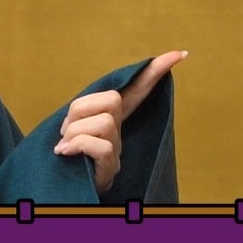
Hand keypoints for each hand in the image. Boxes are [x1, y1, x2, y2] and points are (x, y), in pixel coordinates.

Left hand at [54, 50, 187, 193]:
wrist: (63, 189)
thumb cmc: (66, 156)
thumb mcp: (69, 129)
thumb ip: (76, 119)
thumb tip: (67, 139)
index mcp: (110, 118)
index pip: (136, 91)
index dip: (154, 72)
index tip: (179, 53)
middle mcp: (119, 133)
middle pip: (112, 100)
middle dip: (82, 109)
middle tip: (66, 129)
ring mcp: (117, 150)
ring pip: (104, 122)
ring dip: (74, 132)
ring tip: (65, 146)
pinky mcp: (111, 167)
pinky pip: (100, 145)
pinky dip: (77, 146)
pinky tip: (64, 153)